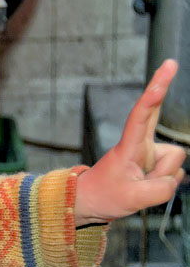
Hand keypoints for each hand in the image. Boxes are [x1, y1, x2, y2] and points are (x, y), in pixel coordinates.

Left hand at [75, 59, 186, 225]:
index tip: (166, 71)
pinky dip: (164, 184)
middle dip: (161, 87)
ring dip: (162, 179)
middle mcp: (141, 145)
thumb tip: (174, 180)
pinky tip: (147, 187)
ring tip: (139, 186)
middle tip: (169, 62)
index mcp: (129, 146)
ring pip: (175, 163)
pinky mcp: (156, 164)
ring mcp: (150, 154)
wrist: (92, 203)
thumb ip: (160, 190)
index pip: (142, 115)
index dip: (155, 93)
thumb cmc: (105, 196)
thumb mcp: (132, 199)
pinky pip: (174, 175)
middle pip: (156, 115)